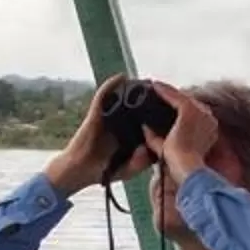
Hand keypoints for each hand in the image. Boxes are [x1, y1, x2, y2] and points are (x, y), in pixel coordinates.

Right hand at [43, 74, 149, 195]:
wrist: (79, 172)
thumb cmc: (101, 170)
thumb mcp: (128, 169)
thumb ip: (141, 162)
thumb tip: (152, 148)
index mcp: (127, 135)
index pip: (143, 120)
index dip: (155, 113)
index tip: (170, 106)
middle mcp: (118, 124)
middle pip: (134, 107)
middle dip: (146, 98)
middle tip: (161, 89)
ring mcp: (106, 118)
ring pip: (120, 98)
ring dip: (131, 88)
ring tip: (145, 80)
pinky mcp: (95, 115)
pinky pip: (102, 97)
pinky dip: (111, 85)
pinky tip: (121, 77)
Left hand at [150, 82, 218, 182]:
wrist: (186, 168)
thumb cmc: (180, 165)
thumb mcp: (166, 149)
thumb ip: (156, 139)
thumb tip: (145, 128)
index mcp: (209, 130)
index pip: (194, 113)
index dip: (178, 108)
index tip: (166, 103)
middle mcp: (208, 119)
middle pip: (190, 102)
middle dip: (174, 97)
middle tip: (158, 91)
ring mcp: (201, 114)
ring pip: (183, 98)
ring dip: (169, 92)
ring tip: (155, 86)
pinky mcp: (190, 111)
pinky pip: (176, 96)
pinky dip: (164, 91)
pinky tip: (154, 86)